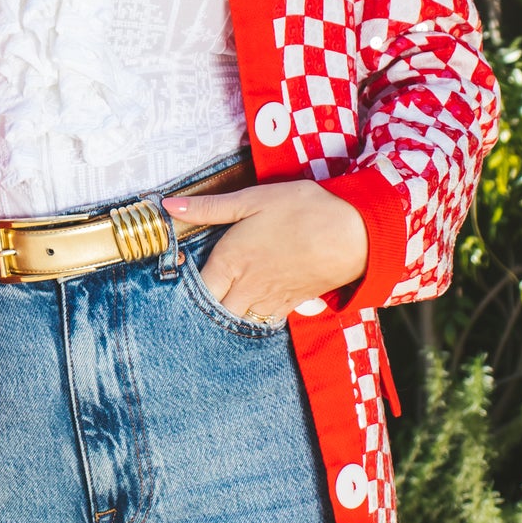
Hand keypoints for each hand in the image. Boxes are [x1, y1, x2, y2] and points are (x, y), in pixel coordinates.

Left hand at [159, 179, 368, 322]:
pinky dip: (253, 319)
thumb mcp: (252, 199)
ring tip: (219, 307)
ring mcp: (269, 300)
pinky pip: (263, 322)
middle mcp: (246, 287)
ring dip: (226, 318)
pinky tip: (251, 307)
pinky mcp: (291, 305)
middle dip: (202, 312)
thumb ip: (208, 208)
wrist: (353, 234)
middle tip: (193, 302)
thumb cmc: (302, 211)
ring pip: (238, 322)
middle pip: (213, 314)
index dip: (182, 292)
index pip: (196, 292)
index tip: (174, 286)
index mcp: (230, 262)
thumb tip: (168, 207)